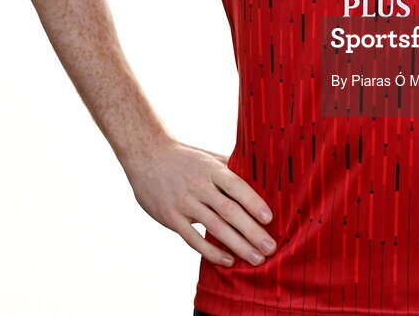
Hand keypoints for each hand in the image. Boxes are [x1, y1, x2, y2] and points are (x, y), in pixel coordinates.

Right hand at [121, 136, 275, 267]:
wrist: (147, 156)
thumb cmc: (185, 158)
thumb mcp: (209, 157)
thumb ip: (231, 168)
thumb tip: (260, 178)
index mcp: (211, 169)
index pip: (236, 186)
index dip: (253, 202)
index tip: (270, 219)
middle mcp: (199, 186)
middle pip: (229, 211)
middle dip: (252, 231)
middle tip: (270, 248)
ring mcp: (184, 203)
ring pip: (214, 228)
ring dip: (238, 245)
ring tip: (256, 259)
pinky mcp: (171, 218)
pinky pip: (193, 239)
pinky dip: (212, 252)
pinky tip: (228, 261)